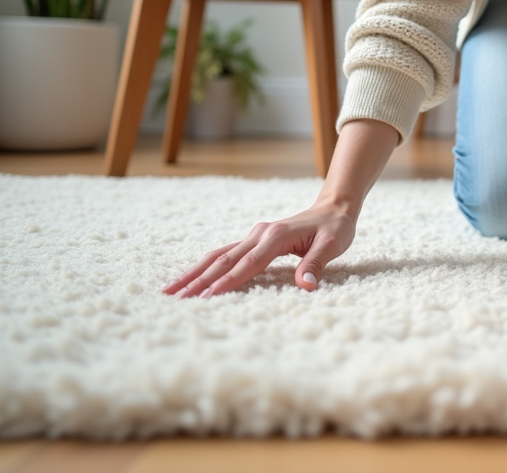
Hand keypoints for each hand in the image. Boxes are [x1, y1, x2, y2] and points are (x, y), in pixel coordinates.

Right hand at [161, 201, 357, 297]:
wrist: (334, 207)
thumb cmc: (336, 228)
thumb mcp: (333, 245)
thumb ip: (316, 265)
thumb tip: (305, 286)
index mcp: (277, 236)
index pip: (249, 263)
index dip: (229, 281)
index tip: (207, 297)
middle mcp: (260, 233)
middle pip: (224, 259)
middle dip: (199, 279)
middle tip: (174, 298)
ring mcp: (254, 236)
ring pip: (218, 255)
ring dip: (195, 273)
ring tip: (170, 290)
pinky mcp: (253, 240)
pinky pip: (225, 254)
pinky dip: (206, 267)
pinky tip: (193, 278)